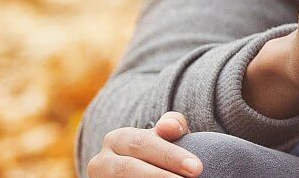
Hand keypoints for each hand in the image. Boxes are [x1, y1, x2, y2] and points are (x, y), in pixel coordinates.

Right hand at [86, 112, 200, 176]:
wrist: (139, 170)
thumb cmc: (159, 153)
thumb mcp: (166, 136)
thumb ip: (172, 125)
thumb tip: (170, 126)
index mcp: (117, 139)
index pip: (143, 144)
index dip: (170, 156)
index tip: (197, 168)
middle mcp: (101, 162)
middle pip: (129, 168)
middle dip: (160, 176)